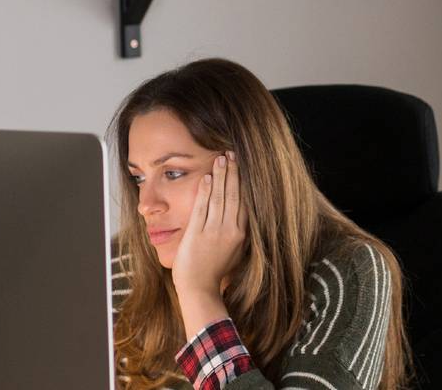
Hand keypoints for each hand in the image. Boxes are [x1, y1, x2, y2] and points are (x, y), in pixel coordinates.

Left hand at [171, 151, 245, 299]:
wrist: (199, 288)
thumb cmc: (215, 272)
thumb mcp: (235, 252)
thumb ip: (238, 233)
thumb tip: (241, 215)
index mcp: (241, 234)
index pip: (244, 202)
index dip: (242, 182)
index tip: (241, 166)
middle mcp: (230, 230)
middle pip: (233, 195)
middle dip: (233, 172)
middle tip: (232, 154)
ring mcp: (213, 231)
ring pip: (219, 197)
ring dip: (220, 176)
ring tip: (221, 159)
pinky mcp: (197, 233)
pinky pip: (202, 207)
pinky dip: (205, 190)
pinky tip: (206, 177)